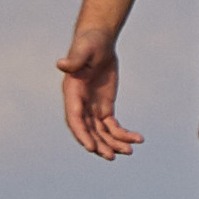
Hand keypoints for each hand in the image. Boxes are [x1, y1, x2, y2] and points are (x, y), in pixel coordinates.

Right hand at [60, 32, 137, 160]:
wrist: (100, 41)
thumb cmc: (89, 42)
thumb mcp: (83, 49)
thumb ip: (74, 59)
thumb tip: (61, 64)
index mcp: (72, 92)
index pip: (74, 118)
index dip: (82, 134)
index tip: (91, 148)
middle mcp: (80, 104)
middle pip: (88, 131)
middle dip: (99, 145)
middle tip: (112, 156)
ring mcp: (92, 108)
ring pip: (101, 133)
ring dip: (113, 143)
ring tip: (129, 151)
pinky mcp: (105, 107)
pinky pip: (113, 126)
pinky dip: (123, 134)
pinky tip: (138, 138)